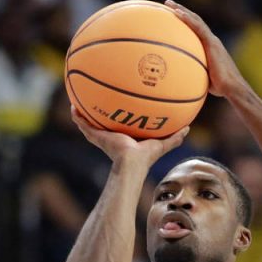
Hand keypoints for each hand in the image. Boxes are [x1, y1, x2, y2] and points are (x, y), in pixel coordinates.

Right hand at [71, 105, 187, 166]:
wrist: (131, 163)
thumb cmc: (145, 158)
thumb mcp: (161, 144)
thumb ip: (174, 137)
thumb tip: (188, 128)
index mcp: (125, 137)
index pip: (120, 125)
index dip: (119, 116)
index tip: (118, 104)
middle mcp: (111, 136)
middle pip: (103, 122)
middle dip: (99, 111)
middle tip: (97, 98)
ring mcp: (101, 136)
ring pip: (89, 122)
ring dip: (84, 112)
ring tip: (78, 99)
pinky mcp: (95, 136)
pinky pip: (83, 124)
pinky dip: (77, 116)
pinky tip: (73, 105)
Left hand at [164, 0, 245, 97]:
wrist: (232, 87)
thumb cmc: (220, 88)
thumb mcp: (205, 78)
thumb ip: (195, 73)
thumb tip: (182, 79)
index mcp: (210, 47)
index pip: (197, 30)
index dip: (186, 21)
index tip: (174, 15)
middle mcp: (212, 40)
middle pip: (195, 21)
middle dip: (181, 11)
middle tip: (168, 5)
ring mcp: (212, 40)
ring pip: (195, 20)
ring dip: (181, 10)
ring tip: (169, 3)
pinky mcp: (212, 43)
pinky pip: (198, 27)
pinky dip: (187, 19)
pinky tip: (177, 13)